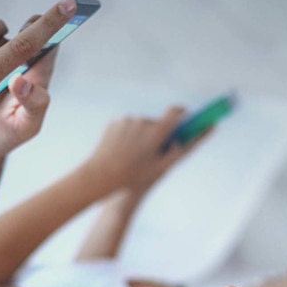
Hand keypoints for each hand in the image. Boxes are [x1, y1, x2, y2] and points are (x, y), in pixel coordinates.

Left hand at [84, 106, 208, 199]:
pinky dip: (128, 135)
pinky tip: (122, 150)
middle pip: (156, 122)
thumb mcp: (158, 169)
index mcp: (156, 133)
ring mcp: (128, 120)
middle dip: (156, 133)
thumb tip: (179, 142)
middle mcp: (143, 122)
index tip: (185, 113)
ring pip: (140, 125)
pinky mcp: (116, 122)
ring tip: (133, 154)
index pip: (175, 112)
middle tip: (152, 149)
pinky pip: (127, 126)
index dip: (181, 111)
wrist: (102, 173)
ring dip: (141, 135)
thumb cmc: (132, 175)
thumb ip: (173, 154)